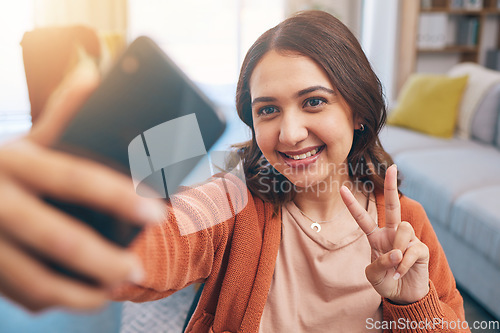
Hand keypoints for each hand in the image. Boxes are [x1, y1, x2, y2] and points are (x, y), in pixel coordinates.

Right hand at [0, 61, 162, 311]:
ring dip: (82, 292)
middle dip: (104, 260)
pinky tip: (80, 298)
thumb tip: (94, 73)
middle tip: (138, 270)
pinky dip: (54, 300)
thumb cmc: (0, 168)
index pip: (75, 178)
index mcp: (17, 162)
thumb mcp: (25, 140)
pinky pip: (19, 295)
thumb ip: (61, 112)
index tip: (158, 213)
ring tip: (114, 290)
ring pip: (36, 279)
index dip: (119, 196)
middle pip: (57, 237)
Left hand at [340, 164, 429, 304]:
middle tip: (393, 167)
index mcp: (376, 236)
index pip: (363, 218)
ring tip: (395, 266)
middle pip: (392, 205)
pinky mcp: (421, 249)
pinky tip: (401, 272)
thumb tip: (397, 252)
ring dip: (397, 250)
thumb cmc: (386, 281)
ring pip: (403, 229)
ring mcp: (408, 239)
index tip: (341, 188)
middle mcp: (392, 233)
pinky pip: (412, 249)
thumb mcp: (373, 275)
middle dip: (392, 186)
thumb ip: (379, 263)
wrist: (404, 296)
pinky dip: (405, 264)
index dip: (352, 204)